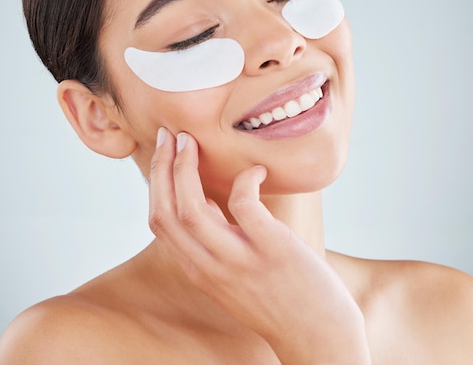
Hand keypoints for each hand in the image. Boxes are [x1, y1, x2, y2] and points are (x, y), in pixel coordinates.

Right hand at [148, 128, 370, 363]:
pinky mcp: (272, 250)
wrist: (317, 338)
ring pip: (192, 209)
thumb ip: (213, 243)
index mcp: (198, 270)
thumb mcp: (231, 275)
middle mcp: (210, 268)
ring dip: (186, 168)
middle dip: (161, 167)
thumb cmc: (278, 300)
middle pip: (165, 212)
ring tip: (192, 141)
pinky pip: (245, 205)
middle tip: (169, 135)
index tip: (163, 152)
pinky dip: (246, 180)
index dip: (155, 183)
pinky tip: (257, 171)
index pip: (158, 222)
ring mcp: (240, 260)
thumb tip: (206, 201)